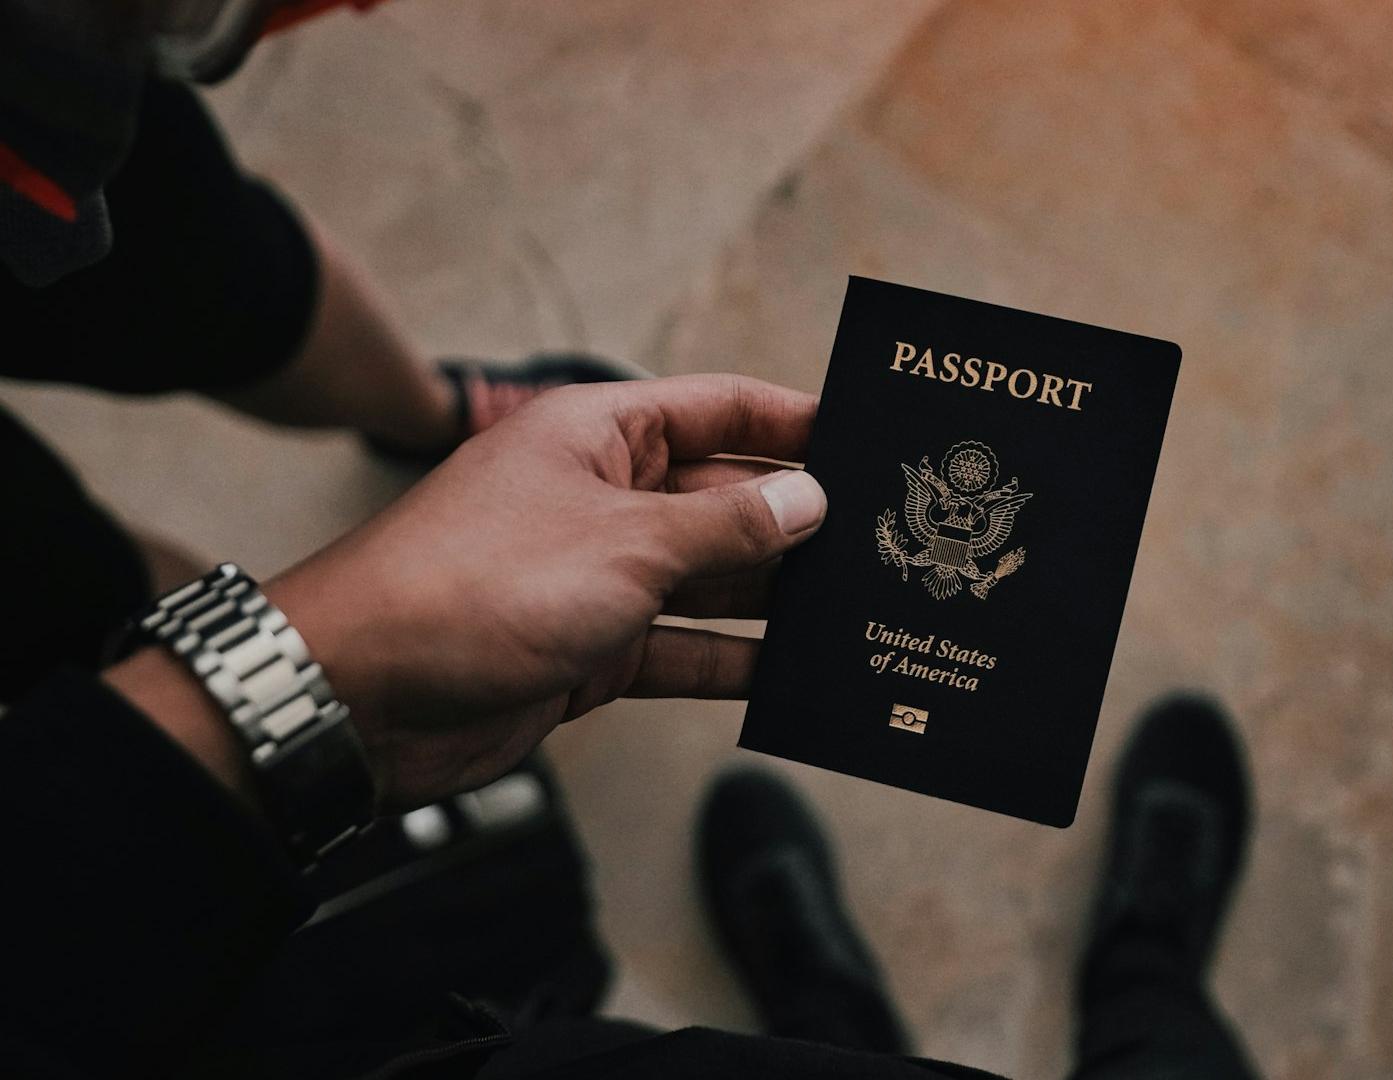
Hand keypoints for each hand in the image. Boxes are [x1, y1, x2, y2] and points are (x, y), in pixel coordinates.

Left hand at [264, 374, 825, 810]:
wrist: (359, 695)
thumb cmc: (472, 587)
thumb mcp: (624, 543)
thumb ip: (727, 523)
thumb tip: (808, 498)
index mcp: (603, 435)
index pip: (722, 409)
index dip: (796, 421)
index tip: (869, 438)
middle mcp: (604, 497)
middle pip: (725, 496)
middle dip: (798, 520)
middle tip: (885, 539)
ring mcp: (596, 575)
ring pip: (710, 578)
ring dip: (775, 597)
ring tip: (857, 609)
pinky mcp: (590, 649)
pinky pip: (682, 648)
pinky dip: (732, 662)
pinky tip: (791, 673)